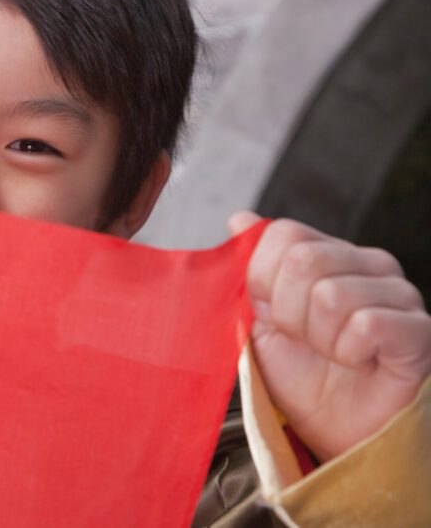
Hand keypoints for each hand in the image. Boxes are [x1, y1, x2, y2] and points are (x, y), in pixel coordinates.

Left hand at [230, 211, 430, 461]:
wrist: (335, 433)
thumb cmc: (300, 376)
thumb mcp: (256, 320)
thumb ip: (246, 272)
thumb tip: (239, 219)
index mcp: (328, 254)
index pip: (283, 233)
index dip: (261, 278)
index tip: (270, 314)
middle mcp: (368, 264)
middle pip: (303, 259)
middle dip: (288, 312)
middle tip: (304, 340)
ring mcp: (398, 294)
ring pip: (331, 295)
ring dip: (319, 339)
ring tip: (332, 355)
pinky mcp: (417, 330)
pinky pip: (367, 324)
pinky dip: (348, 352)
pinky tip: (358, 363)